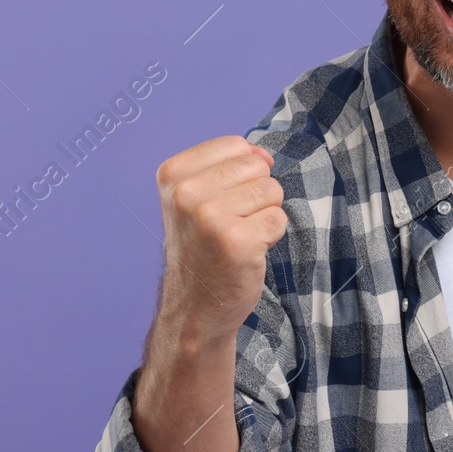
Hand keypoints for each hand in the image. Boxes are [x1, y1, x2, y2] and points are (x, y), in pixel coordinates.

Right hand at [154, 135, 287, 343]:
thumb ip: (228, 166)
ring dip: (264, 215)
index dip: (241, 173)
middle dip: (255, 195)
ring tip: (238, 237)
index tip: (221, 202)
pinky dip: (270, 236)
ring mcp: (210, 217)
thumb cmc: (203, 247)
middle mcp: (186, 193)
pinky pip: (279, 218)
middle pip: (256, 166)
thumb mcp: (197, 197)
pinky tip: (247, 252)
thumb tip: (263, 154)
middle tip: (231, 224)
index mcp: (173, 174)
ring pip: (272, 190)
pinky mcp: (236, 241)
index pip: (236, 145)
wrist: (194, 306)